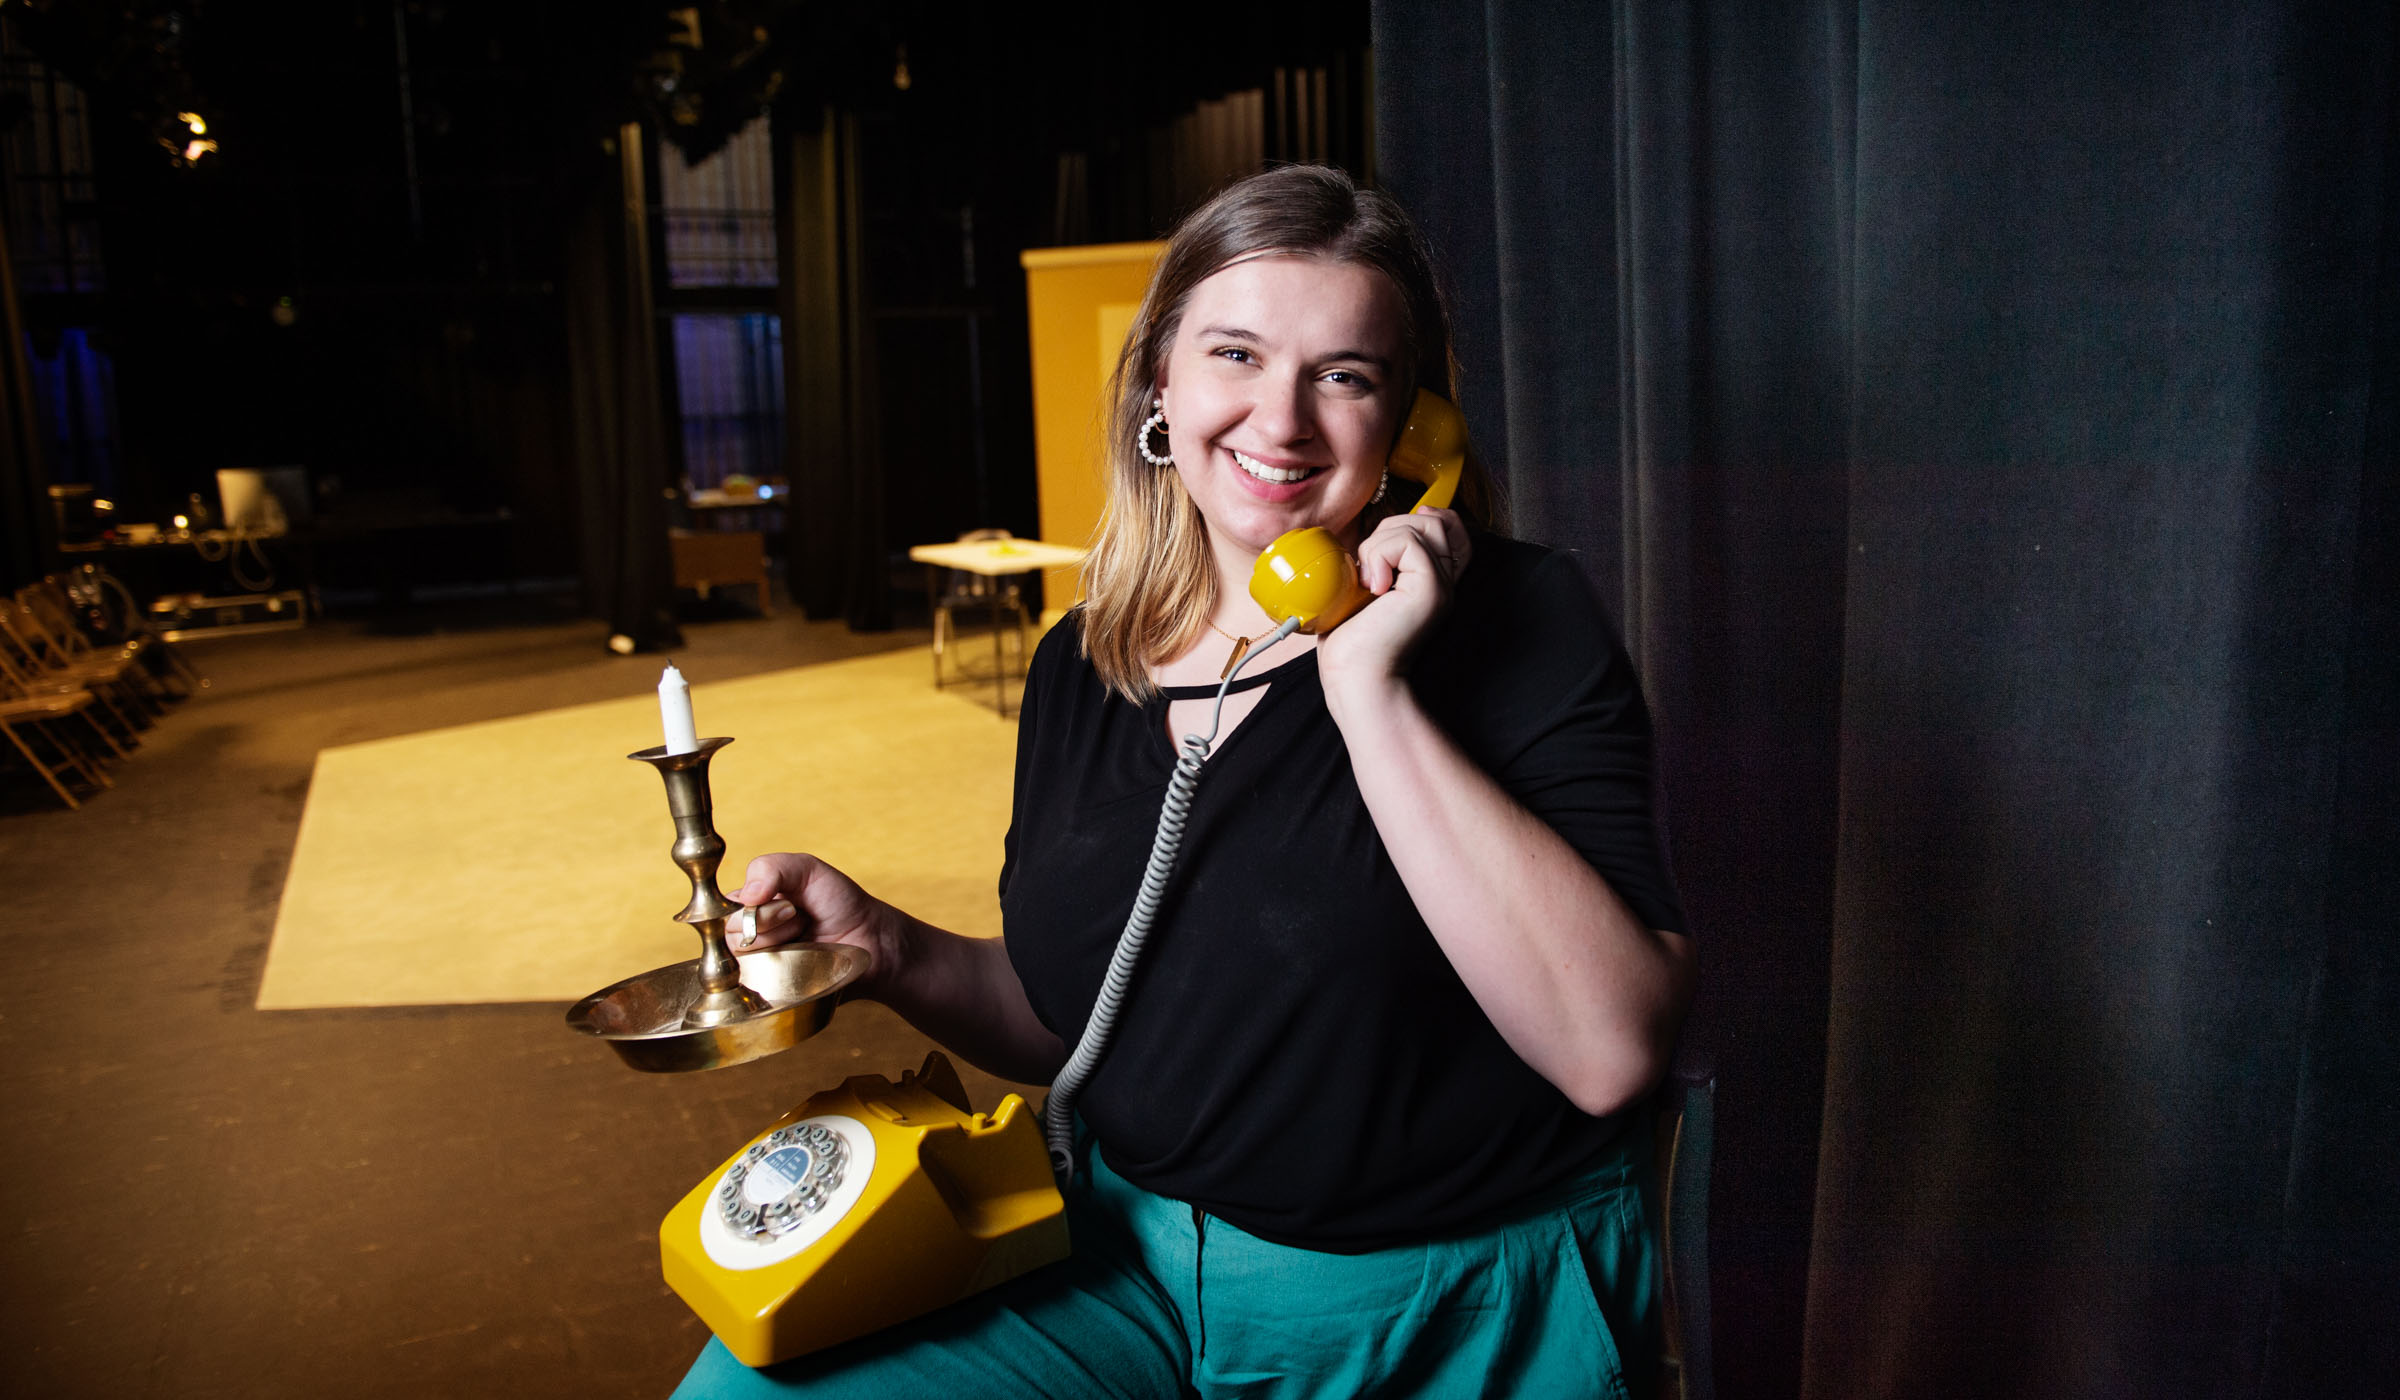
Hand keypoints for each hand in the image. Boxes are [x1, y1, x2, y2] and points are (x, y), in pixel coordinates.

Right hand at [727, 852, 903, 1000]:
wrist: (869, 940)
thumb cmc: (839, 902)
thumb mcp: (807, 870)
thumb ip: (772, 868)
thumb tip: (745, 895)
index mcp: (752, 905)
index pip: (725, 907)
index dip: (753, 905)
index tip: (790, 904)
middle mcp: (750, 934)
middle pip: (731, 932)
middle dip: (769, 921)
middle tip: (800, 918)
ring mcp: (759, 963)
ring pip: (742, 957)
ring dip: (778, 943)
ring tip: (803, 937)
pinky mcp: (769, 989)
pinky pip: (752, 983)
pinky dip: (777, 968)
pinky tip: (800, 960)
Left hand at [1317, 506, 1470, 711]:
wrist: (1356, 678)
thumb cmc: (1353, 642)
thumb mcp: (1365, 588)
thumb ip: (1379, 561)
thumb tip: (1371, 534)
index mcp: (1432, 582)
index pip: (1450, 527)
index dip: (1421, 520)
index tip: (1386, 546)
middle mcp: (1445, 582)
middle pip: (1435, 519)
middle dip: (1391, 529)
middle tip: (1370, 570)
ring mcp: (1442, 585)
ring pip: (1421, 525)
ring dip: (1380, 544)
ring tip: (1369, 581)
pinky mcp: (1431, 589)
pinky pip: (1407, 541)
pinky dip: (1379, 555)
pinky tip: (1372, 587)